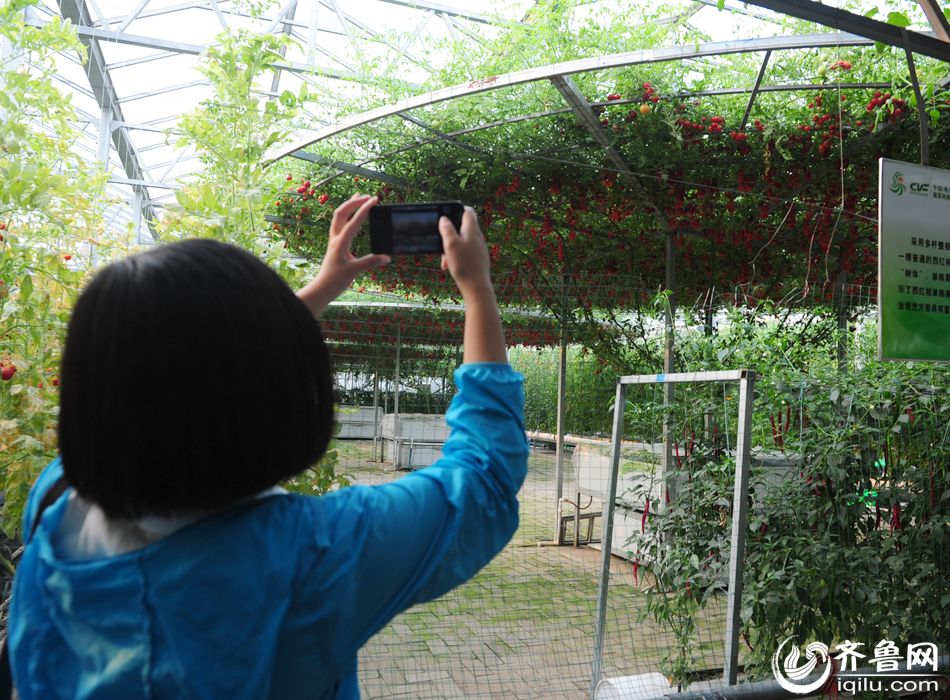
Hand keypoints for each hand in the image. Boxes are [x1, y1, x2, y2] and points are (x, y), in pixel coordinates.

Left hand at [297, 194, 388, 315]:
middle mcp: (336, 237)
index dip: (364, 209)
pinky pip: (340, 223)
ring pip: (339, 216)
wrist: (323, 287)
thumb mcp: (355, 271)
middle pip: (342, 212)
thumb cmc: (336, 280)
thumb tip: (387, 258)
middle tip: (369, 197)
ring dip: (349, 205)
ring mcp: (334, 239)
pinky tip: (353, 213)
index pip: (354, 221)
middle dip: (355, 202)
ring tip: (359, 196)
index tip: (374, 200)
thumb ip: (371, 262)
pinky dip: (347, 214)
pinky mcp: (335, 243)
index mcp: (341, 242)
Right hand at [439, 206, 491, 298]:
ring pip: (462, 243)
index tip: (448, 213)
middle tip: (442, 243)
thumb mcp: (451, 245)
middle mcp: (478, 238)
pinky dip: (456, 257)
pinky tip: (450, 267)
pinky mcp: (478, 259)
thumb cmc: (463, 265)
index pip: (468, 211)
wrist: (476, 287)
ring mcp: (479, 249)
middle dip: (450, 234)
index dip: (458, 209)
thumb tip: (444, 219)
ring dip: (451, 249)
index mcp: (472, 231)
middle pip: (463, 228)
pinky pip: (465, 253)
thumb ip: (447, 229)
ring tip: (445, 261)